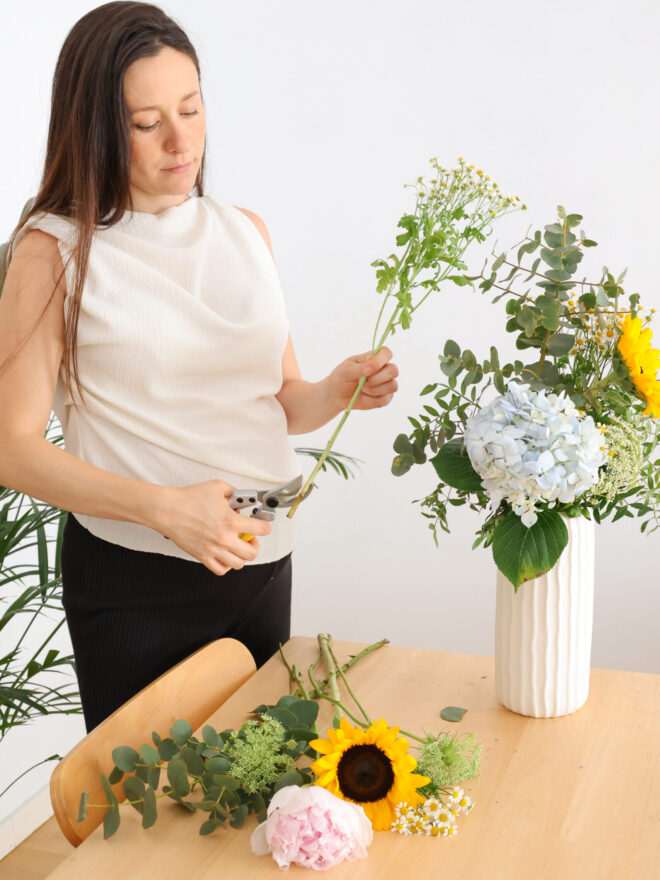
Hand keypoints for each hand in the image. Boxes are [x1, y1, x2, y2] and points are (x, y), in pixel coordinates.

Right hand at [154, 479, 271, 575]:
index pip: (262, 529)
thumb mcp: (217, 487)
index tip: (263, 524)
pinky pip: (220, 570)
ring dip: (241, 555)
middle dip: (254, 544)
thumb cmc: (188, 498)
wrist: (167, 510)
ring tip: (237, 546)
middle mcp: (224, 539)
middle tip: (249, 536)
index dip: (265, 525)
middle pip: (252, 552)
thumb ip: (234, 492)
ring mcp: (214, 550)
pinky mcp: (202, 556)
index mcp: (231, 521)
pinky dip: (226, 565)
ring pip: (238, 564)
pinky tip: (224, 555)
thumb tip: (241, 497)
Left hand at [326, 346, 398, 410]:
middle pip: (394, 370)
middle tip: (361, 382)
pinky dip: (371, 400)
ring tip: (361, 389)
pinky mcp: (385, 398)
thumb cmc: (342, 378)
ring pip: (392, 386)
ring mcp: (387, 384)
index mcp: (375, 358)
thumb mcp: (347, 370)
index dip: (380, 361)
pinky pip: (385, 400)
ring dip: (374, 390)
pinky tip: (363, 397)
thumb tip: (370, 368)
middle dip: (377, 379)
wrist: (338, 395)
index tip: (366, 370)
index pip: (386, 353)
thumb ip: (360, 367)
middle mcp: (384, 369)